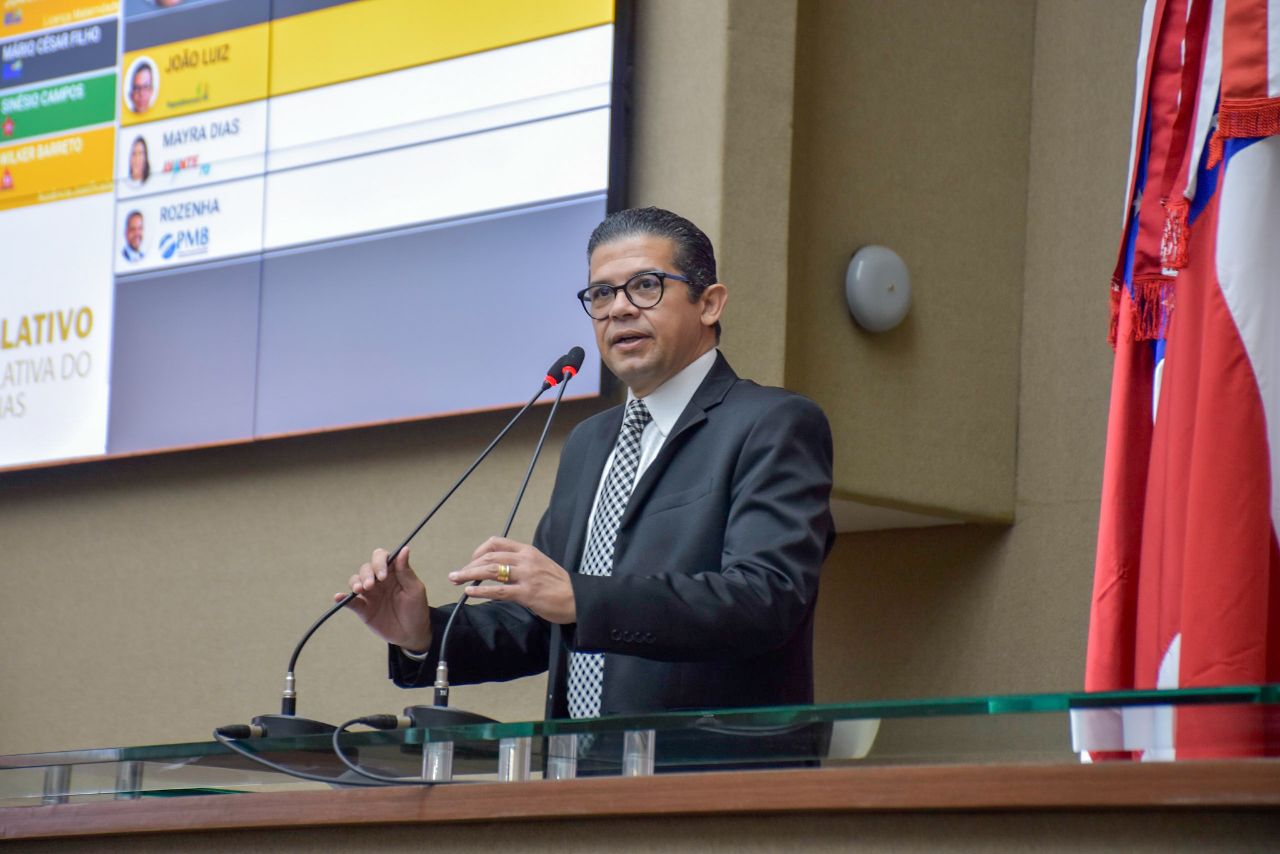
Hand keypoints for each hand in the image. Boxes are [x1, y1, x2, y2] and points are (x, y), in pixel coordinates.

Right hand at [338, 548, 431, 652]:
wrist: (411, 634)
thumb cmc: (416, 609)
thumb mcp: (415, 590)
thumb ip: (406, 571)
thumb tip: (404, 549)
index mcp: (393, 572)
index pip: (381, 557)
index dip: (379, 562)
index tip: (383, 575)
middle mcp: (379, 580)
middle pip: (366, 568)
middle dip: (366, 574)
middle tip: (371, 586)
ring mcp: (370, 594)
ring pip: (356, 580)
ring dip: (356, 583)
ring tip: (359, 590)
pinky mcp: (363, 608)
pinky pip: (350, 601)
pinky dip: (343, 598)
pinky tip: (338, 597)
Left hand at [450, 537, 576, 623]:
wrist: (578, 598)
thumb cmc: (559, 584)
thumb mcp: (540, 565)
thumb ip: (521, 564)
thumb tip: (499, 571)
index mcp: (528, 551)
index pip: (496, 542)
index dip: (479, 551)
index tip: (471, 562)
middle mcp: (525, 560)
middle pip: (489, 556)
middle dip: (469, 565)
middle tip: (456, 574)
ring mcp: (526, 576)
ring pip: (491, 570)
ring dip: (469, 574)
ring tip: (455, 580)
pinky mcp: (527, 593)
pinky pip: (499, 590)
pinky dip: (482, 590)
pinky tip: (470, 592)